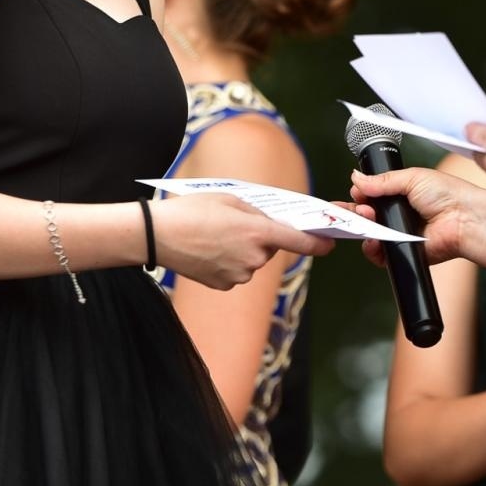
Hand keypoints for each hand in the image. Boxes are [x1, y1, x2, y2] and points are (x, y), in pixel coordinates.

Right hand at [154, 194, 333, 289]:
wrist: (156, 236)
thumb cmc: (192, 210)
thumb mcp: (230, 199)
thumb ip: (258, 212)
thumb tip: (273, 223)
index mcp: (257, 232)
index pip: (299, 241)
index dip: (317, 243)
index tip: (330, 244)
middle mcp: (253, 258)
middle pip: (270, 248)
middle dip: (261, 237)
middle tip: (234, 223)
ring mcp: (238, 275)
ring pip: (253, 260)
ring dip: (243, 249)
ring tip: (215, 236)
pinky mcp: (224, 285)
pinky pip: (237, 272)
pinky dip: (229, 262)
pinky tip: (209, 250)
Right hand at [347, 166, 485, 267]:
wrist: (464, 218)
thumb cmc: (447, 194)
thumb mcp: (412, 178)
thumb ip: (382, 180)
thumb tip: (357, 178)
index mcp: (400, 195)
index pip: (371, 195)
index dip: (360, 194)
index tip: (356, 192)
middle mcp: (398, 215)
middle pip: (366, 216)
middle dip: (355, 211)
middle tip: (358, 207)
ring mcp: (399, 235)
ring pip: (369, 235)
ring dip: (363, 227)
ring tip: (368, 216)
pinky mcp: (403, 252)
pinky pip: (380, 255)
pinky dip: (372, 249)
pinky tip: (373, 240)